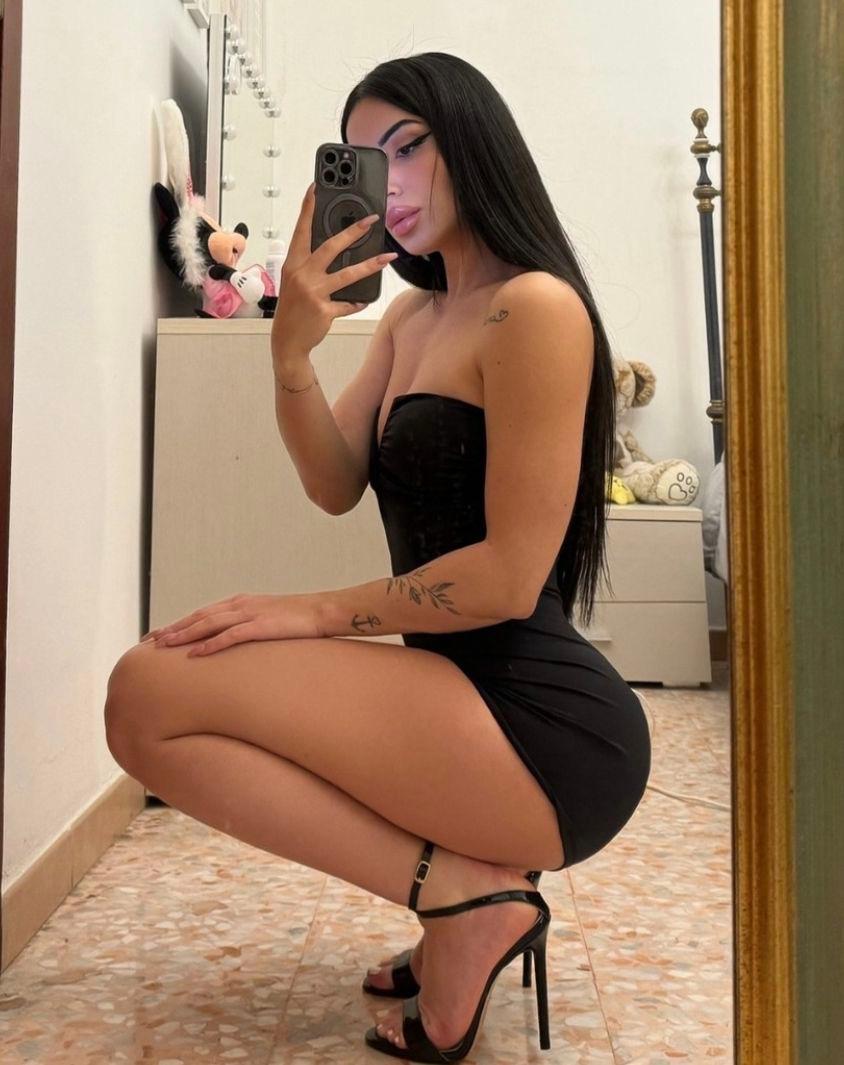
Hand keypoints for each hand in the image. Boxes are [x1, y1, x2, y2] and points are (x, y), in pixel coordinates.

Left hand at [140, 592, 322, 656]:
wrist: (323, 611)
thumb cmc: (299, 619)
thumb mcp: (268, 619)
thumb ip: (250, 627)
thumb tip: (236, 643)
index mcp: (240, 603)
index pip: (202, 613)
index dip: (179, 623)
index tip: (159, 634)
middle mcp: (239, 605)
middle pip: (198, 617)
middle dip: (172, 629)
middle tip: (149, 641)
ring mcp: (249, 614)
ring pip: (207, 625)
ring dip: (183, 635)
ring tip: (163, 647)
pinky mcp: (260, 626)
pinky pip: (229, 636)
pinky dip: (209, 645)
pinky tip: (194, 655)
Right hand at [270, 182, 397, 357]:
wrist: (287, 341)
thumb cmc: (292, 309)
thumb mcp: (294, 282)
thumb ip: (309, 266)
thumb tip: (335, 251)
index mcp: (293, 264)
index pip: (301, 231)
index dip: (307, 209)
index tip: (314, 188)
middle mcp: (302, 275)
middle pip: (331, 247)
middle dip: (353, 231)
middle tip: (371, 220)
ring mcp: (314, 293)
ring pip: (348, 274)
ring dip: (371, 265)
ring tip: (388, 258)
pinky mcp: (325, 310)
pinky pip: (348, 303)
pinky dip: (357, 302)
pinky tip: (362, 300)